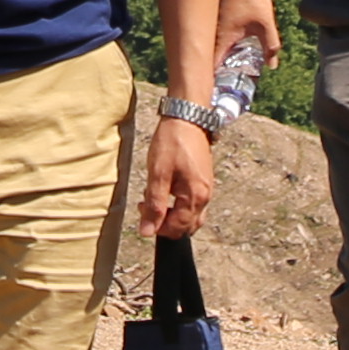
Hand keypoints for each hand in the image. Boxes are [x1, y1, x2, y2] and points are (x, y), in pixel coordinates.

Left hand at [140, 110, 218, 239]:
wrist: (187, 118)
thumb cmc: (173, 143)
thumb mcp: (158, 174)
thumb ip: (154, 205)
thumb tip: (147, 231)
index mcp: (196, 197)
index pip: (178, 228)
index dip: (157, 227)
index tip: (142, 212)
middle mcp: (205, 197)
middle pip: (186, 226)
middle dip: (165, 222)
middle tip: (147, 205)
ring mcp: (206, 189)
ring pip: (190, 215)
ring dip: (171, 213)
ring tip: (154, 196)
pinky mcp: (203, 181)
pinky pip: (192, 203)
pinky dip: (178, 204)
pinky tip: (165, 188)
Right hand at [216, 0, 283, 83]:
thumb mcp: (266, 24)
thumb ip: (270, 45)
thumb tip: (272, 65)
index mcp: (223, 36)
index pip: (212, 64)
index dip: (213, 79)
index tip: (216, 90)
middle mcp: (213, 31)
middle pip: (209, 57)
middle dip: (215, 71)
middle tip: (222, 84)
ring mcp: (212, 23)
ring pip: (211, 45)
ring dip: (216, 57)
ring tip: (226, 70)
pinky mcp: (215, 15)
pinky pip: (214, 35)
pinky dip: (219, 44)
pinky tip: (230, 47)